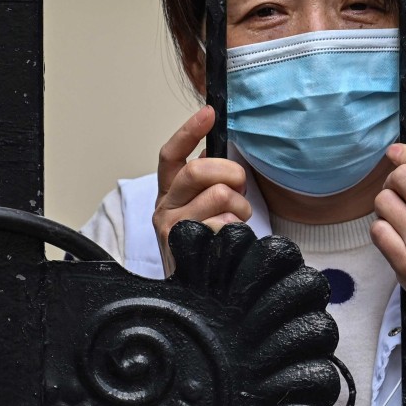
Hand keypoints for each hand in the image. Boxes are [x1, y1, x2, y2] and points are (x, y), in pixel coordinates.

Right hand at [153, 105, 251, 275]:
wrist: (197, 293)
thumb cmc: (207, 244)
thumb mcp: (203, 208)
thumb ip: (210, 182)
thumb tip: (227, 159)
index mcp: (169, 193)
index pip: (171, 155)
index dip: (188, 131)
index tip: (209, 112)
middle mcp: (164, 209)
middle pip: (199, 170)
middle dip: (231, 174)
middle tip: (241, 189)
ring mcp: (173, 229)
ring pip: (219, 195)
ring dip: (240, 207)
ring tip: (237, 222)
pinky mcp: (187, 247)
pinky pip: (225, 225)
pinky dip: (235, 230)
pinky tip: (229, 242)